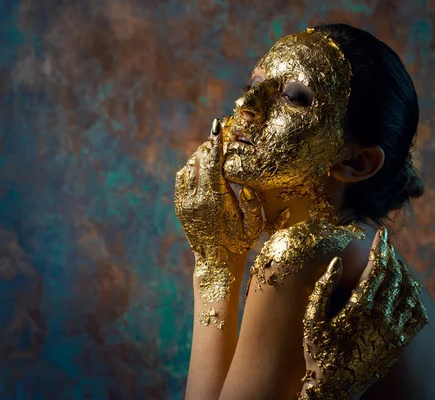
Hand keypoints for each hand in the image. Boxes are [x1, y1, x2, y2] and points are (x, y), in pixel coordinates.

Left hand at [175, 118, 262, 314]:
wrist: (216, 262)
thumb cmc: (240, 243)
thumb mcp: (254, 226)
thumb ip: (252, 203)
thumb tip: (246, 184)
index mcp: (217, 200)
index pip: (213, 164)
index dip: (215, 144)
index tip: (217, 126)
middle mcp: (198, 199)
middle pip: (199, 161)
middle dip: (208, 146)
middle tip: (218, 136)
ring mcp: (186, 202)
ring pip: (189, 167)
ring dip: (200, 157)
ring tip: (212, 151)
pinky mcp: (180, 206)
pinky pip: (182, 178)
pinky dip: (190, 168)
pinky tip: (201, 167)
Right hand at [299, 227, 427, 398]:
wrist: (335, 387)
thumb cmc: (319, 352)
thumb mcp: (312, 319)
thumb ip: (323, 288)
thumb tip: (336, 262)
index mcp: (359, 307)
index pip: (378, 268)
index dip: (382, 248)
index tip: (383, 233)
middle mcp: (381, 316)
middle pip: (395, 276)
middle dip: (393, 255)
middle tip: (388, 243)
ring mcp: (393, 330)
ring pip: (408, 293)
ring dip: (405, 273)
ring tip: (397, 262)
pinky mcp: (400, 343)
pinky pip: (417, 316)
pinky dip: (415, 299)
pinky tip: (410, 291)